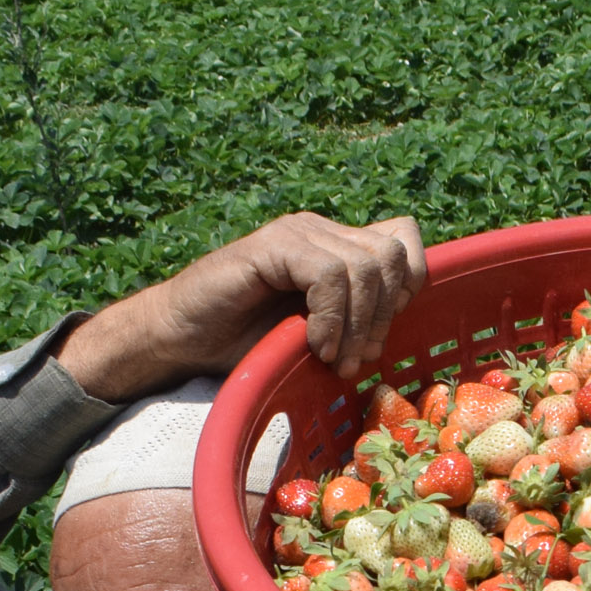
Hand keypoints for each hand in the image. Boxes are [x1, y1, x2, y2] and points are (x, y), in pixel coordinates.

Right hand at [57, 212, 429, 400]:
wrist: (181, 337)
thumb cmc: (245, 341)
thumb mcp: (317, 333)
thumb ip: (353, 321)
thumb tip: (392, 336)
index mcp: (337, 245)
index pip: (404, 239)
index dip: (409, 285)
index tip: (380, 333)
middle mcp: (321, 230)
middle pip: (391, 254)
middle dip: (384, 315)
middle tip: (355, 359)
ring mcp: (297, 233)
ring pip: (365, 265)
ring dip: (357, 324)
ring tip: (332, 359)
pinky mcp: (274, 246)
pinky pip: (328, 275)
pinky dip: (330, 318)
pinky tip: (313, 345)